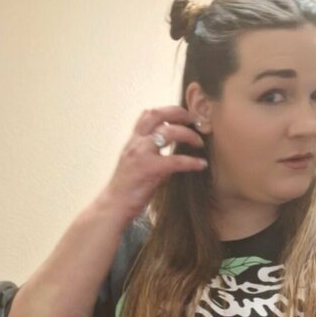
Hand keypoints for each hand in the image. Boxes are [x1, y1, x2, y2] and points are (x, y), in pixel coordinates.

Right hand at [103, 106, 207, 222]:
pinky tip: (201, 165)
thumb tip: (174, 153)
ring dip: (188, 135)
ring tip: (200, 143)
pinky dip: (191, 161)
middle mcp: (136, 143)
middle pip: (157, 114)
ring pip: (168, 132)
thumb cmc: (127, 188)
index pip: (149, 114)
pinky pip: (175, 160)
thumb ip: (152, 154)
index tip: (184, 116)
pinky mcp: (150, 169)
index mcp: (133, 140)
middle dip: (179, 113)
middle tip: (194, 120)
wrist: (114, 205)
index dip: (168, 110)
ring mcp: (142, 154)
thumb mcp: (137, 164)